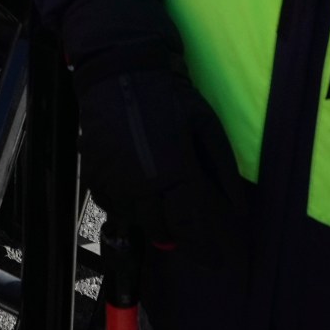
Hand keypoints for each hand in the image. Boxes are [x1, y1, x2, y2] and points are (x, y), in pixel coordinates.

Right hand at [75, 65, 246, 262]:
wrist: (119, 68)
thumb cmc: (169, 95)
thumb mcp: (207, 127)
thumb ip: (222, 173)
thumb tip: (235, 210)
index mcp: (173, 172)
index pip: (194, 225)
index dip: (208, 247)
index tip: (219, 260)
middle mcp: (140, 184)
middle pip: (162, 230)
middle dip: (180, 235)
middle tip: (192, 230)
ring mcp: (113, 180)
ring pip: (136, 219)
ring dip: (153, 219)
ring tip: (164, 203)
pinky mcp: (94, 172)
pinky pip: (111, 204)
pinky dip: (126, 205)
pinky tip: (138, 192)